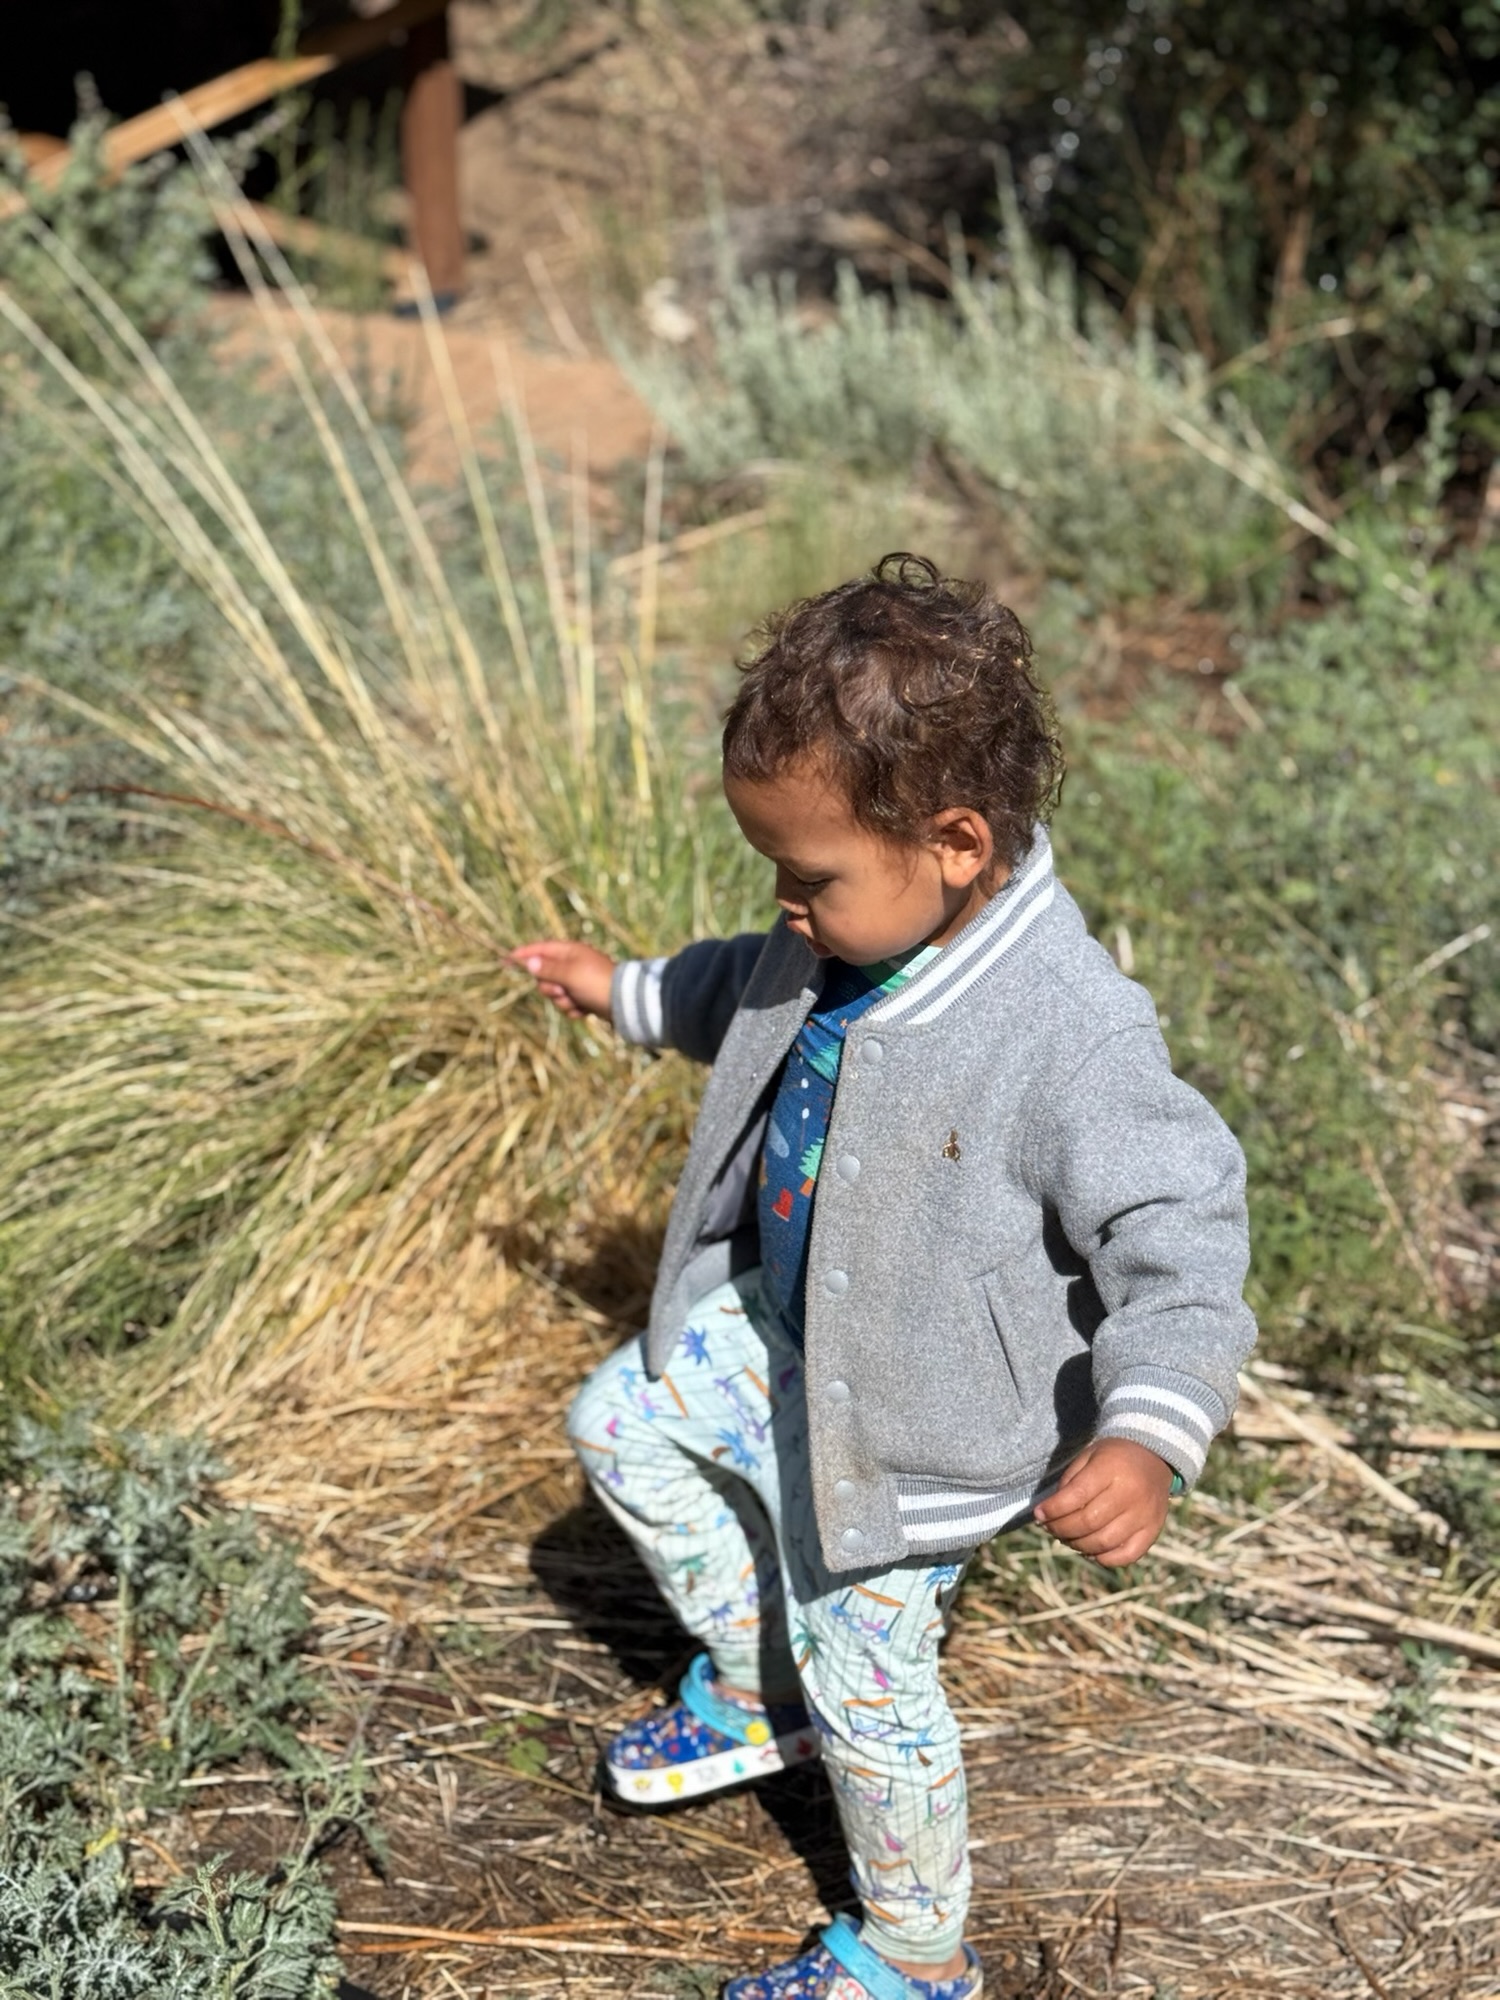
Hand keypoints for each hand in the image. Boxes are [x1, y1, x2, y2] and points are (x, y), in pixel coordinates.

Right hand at [510, 939, 616, 1021]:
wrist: (625, 1004)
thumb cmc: (596, 983)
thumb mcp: (569, 974)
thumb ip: (547, 969)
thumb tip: (529, 961)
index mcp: (570, 952)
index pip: (540, 950)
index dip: (523, 954)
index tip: (506, 960)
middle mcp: (573, 965)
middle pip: (544, 976)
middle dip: (550, 988)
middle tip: (563, 990)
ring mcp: (578, 982)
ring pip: (555, 994)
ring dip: (563, 1001)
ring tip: (578, 1001)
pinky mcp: (584, 997)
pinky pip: (567, 1004)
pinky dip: (574, 1009)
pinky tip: (585, 1010)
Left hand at [1032, 1438, 1173, 1566]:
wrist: (1154, 1457)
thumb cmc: (1113, 1457)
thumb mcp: (1088, 1456)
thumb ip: (1069, 1483)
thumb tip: (1049, 1514)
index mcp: (1112, 1469)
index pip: (1076, 1496)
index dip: (1053, 1509)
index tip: (1038, 1514)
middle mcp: (1130, 1494)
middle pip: (1088, 1522)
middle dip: (1061, 1529)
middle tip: (1049, 1528)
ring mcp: (1144, 1515)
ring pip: (1104, 1542)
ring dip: (1078, 1545)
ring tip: (1066, 1538)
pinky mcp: (1153, 1531)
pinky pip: (1127, 1555)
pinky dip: (1104, 1559)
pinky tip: (1090, 1551)